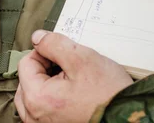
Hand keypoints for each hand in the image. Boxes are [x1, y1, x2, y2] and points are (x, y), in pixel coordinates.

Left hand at [15, 30, 132, 122]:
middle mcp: (35, 117)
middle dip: (45, 69)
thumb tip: (36, 38)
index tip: (65, 55)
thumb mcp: (82, 58)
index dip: (45, 52)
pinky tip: (73, 95)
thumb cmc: (107, 93)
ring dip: (48, 84)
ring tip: (72, 81)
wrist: (127, 118)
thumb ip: (54, 44)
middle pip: (27, 80)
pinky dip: (53, 99)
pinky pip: (43, 110)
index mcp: (37, 99)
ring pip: (34, 96)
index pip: (26, 63)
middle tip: (70, 68)